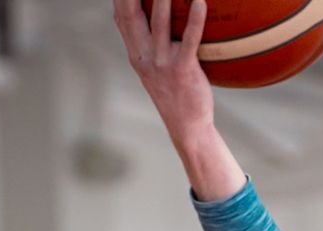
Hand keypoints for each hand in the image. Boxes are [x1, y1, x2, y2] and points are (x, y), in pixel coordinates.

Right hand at [115, 0, 213, 141]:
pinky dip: (196, 19)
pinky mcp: (182, 70)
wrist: (187, 126)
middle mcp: (143, 56)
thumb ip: (151, 43)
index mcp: (135, 53)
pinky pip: (190, 40)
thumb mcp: (155, 67)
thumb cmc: (176, 93)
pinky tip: (201, 1)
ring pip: (158, 23)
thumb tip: (157, 16)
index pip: (121, 16)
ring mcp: (161, 63)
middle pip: (131, 13)